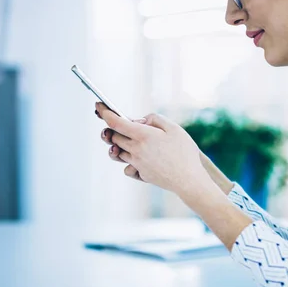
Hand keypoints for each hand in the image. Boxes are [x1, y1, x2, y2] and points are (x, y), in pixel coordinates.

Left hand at [95, 102, 210, 195]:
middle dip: (112, 129)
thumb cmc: (184, 153)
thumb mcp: (174, 128)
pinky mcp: (141, 175)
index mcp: (142, 135)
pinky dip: (129, 163)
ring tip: (126, 141)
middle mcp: (135, 149)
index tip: (98, 106)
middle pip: (114, 137)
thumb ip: (155, 119)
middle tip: (120, 124)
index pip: (115, 122)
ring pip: (117, 152)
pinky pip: (127, 168)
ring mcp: (137, 163)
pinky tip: (139, 161)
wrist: (189, 180)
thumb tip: (141, 121)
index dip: (105, 112)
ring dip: (118, 145)